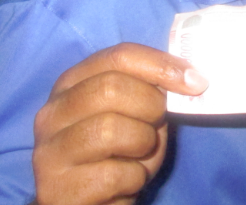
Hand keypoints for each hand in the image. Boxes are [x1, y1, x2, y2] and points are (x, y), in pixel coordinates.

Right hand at [32, 43, 207, 204]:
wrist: (90, 203)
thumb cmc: (118, 155)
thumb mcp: (135, 117)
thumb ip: (149, 92)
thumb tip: (188, 79)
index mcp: (71, 84)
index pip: (118, 56)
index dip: (160, 65)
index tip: (195, 81)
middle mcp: (52, 112)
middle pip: (111, 87)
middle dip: (150, 105)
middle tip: (159, 123)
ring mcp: (49, 151)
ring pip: (111, 129)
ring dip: (142, 144)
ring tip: (139, 156)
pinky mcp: (58, 189)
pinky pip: (114, 174)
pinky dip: (134, 178)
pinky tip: (125, 182)